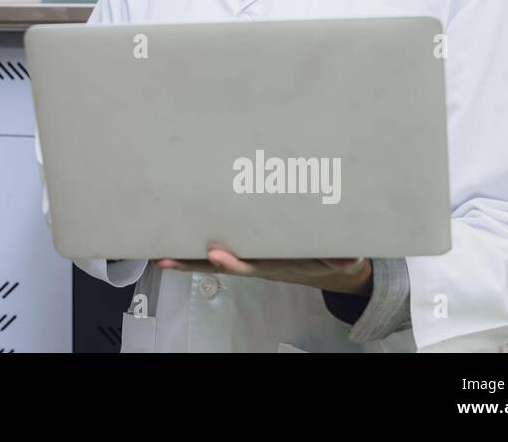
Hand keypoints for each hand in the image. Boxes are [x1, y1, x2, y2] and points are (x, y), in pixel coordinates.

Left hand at [155, 246, 372, 294]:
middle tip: (167, 257)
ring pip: (212, 257)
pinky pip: (217, 247)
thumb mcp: (343, 259)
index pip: (252, 265)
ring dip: (187, 256)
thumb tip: (348, 259)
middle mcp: (258, 262)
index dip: (234, 261)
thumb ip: (342, 258)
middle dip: (193, 261)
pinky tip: (175, 241)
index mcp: (278, 264)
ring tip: (160, 253)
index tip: (217, 255)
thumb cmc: (334, 257)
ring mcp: (250, 257)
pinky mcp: (247, 248)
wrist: (336, 266)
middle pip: (221, 263)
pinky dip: (195, 248)